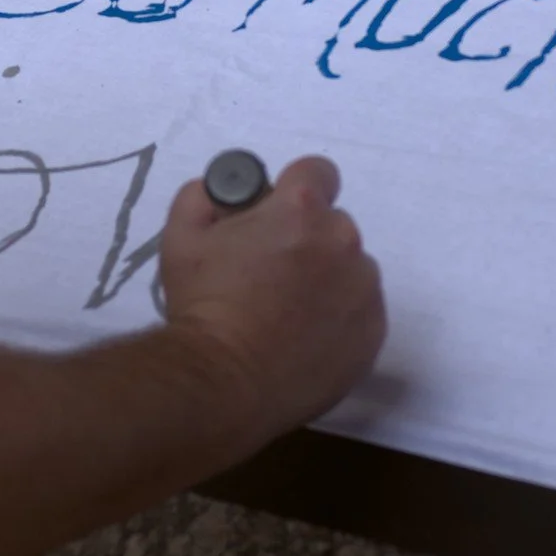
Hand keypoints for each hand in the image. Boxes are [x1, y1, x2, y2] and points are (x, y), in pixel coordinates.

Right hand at [159, 155, 385, 436]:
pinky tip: (307, 337)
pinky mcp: (373, 333)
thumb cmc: (203, 304)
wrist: (224, 383)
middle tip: (271, 272)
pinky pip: (362, 309)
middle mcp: (342, 240)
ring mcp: (363, 290)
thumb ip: (204, 197)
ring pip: (350, 268)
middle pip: (333, 224)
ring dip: (328, 278)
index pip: (318, 171)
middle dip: (307, 239)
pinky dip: (341, 316)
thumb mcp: (181, 236)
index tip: (277, 214)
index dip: (295, 188)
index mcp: (301, 209)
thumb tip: (223, 194)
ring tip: (289, 312)